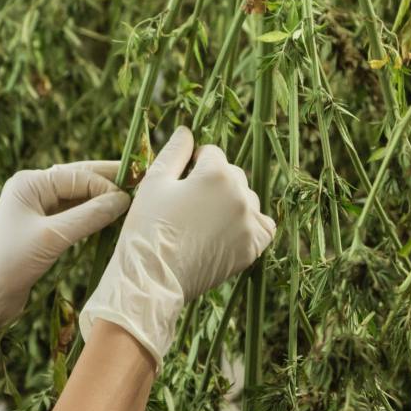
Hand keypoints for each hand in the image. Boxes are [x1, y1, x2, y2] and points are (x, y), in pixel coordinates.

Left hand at [0, 161, 131, 369]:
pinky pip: (71, 217)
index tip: (131, 197)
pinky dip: (90, 217)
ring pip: (76, 199)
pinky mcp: (41, 231)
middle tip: (140, 182)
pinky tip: (109, 219)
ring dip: (100, 201)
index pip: (77, 176)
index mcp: (29, 183)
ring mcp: (36, 211)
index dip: (105, 184)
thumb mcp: (53, 237)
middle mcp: (32, 191)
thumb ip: (88, 216)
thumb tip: (121, 200)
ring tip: (129, 201)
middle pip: (77, 181)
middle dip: (107, 183)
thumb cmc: (11, 262)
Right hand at [79, 126, 276, 365]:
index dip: (193, 165)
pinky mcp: (252, 249)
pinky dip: (250, 227)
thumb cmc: (148, 227)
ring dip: (232, 204)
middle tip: (189, 205)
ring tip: (204, 222)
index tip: (180, 183)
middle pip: (233, 175)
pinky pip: (262, 227)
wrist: (152, 279)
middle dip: (214, 183)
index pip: (212, 153)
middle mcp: (241, 194)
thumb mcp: (154, 182)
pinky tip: (229, 232)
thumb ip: (174, 152)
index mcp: (217, 173)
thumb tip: (187, 131)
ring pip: (247, 200)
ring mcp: (249, 223)